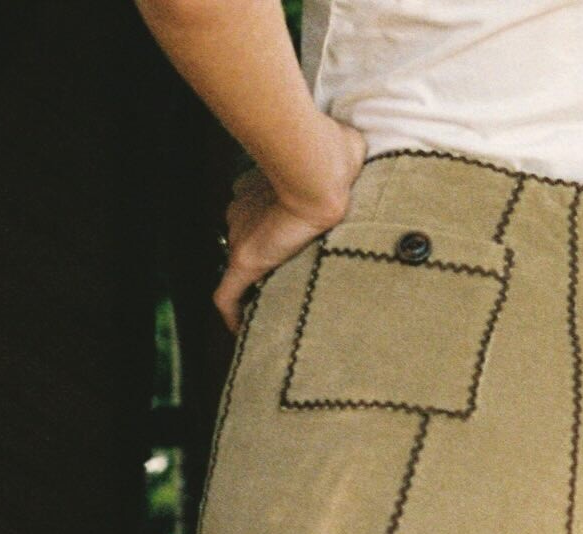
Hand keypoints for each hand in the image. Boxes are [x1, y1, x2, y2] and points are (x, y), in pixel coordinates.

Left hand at [214, 118, 365, 333]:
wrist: (321, 173)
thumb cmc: (335, 160)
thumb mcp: (343, 153)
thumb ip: (342, 156)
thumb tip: (356, 150)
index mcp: (260, 187)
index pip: (255, 212)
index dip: (267, 230)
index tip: (285, 248)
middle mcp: (244, 211)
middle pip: (246, 240)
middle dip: (262, 260)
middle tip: (284, 286)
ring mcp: (242, 237)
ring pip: (240, 268)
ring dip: (253, 288)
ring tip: (272, 312)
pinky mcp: (245, 262)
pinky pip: (226, 297)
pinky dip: (232, 316)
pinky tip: (241, 334)